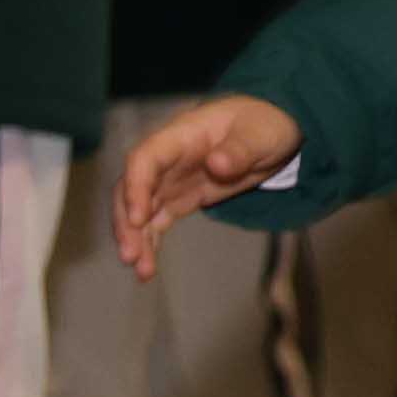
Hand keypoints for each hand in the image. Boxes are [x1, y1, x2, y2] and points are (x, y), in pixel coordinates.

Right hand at [115, 93, 301, 273]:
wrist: (270, 132)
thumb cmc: (263, 125)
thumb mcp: (261, 134)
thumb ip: (239, 149)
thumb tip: (216, 164)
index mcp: (179, 136)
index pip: (144, 159)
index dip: (135, 187)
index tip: (138, 218)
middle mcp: (166, 160)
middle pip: (131, 189)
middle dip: (126, 223)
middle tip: (131, 255)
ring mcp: (169, 181)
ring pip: (138, 211)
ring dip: (135, 239)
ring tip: (142, 271)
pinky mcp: (178, 199)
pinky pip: (155, 222)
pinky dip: (149, 243)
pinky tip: (148, 268)